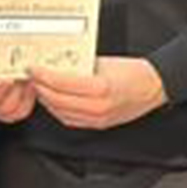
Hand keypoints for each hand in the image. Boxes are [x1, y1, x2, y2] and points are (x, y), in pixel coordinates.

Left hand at [27, 56, 168, 131]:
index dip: (43, 76)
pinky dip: (58, 109)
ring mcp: (98, 119)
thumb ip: (79, 66)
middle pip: (57, 100)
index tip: (33, 68)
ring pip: (61, 112)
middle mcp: (98, 107)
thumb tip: (56, 65)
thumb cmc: (134, 72)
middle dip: (40, 87)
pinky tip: (54, 99)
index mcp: (101, 88)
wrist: (154, 87)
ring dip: (47, 99)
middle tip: (32, 77)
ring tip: (40, 87)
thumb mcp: (104, 62)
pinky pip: (70, 119)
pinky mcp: (98, 124)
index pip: (62, 83)